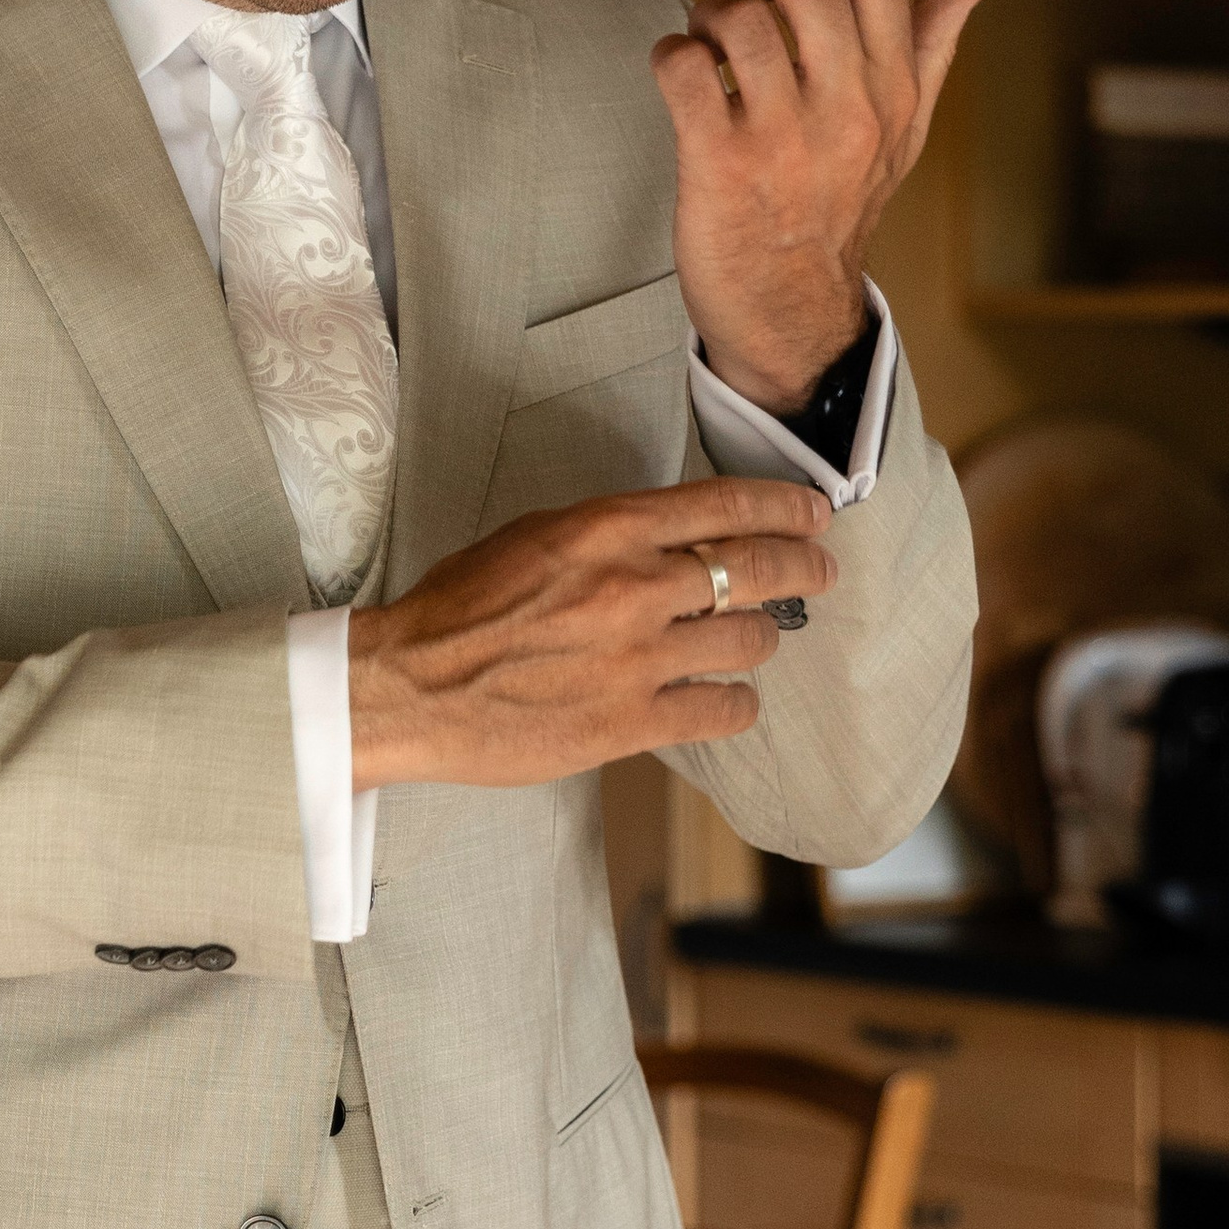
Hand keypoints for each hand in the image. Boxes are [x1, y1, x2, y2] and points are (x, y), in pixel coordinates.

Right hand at [347, 478, 836, 790]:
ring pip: (748, 640)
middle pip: (754, 569)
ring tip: (753, 640)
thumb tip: (669, 540)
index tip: (812, 514)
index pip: (725, 506)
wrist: (409, 687)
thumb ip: (607, 537)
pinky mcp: (630, 722)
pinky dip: (736, 702)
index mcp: (606, 530)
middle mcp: (633, 587)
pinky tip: (729, 699)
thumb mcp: (534, 539)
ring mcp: (636, 658)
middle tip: (819, 573)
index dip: (784, 508)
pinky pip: (721, 709)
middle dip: (802, 568)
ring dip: (760, 638)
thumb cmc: (458, 612)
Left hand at [653, 0, 987, 407]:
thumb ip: (930, 48)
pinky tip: (679, 73)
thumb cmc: (839, 210)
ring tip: (705, 38)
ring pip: (739, 19)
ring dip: (707, 10)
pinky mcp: (720, 166)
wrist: (792, 311)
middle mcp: (846, 110)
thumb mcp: (901, 132)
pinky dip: (669, 55)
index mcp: (891, 90)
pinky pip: (683, 71)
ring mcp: (783, 140)